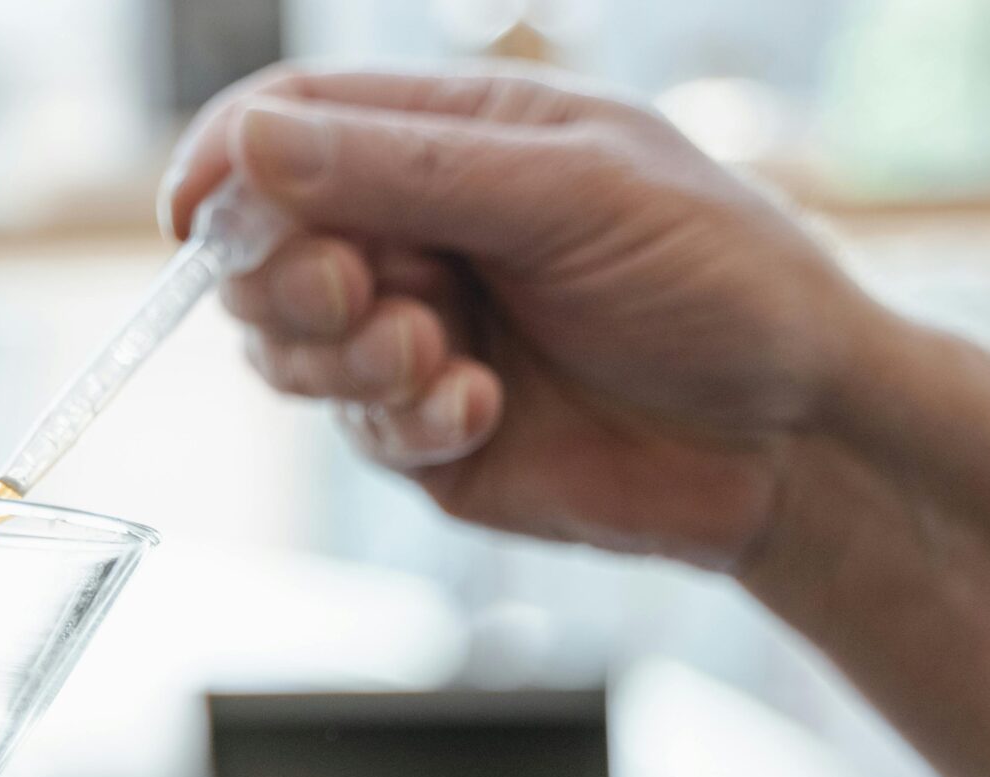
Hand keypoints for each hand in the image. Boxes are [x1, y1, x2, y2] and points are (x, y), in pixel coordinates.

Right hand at [162, 67, 889, 571]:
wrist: (795, 435)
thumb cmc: (717, 279)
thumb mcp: (571, 193)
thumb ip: (405, 172)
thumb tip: (250, 146)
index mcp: (449, 143)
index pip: (287, 126)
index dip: (225, 163)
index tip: (194, 213)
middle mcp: (418, 236)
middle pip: (264, 247)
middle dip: (288, 277)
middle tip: (362, 295)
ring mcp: (417, 340)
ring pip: (289, 350)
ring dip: (346, 357)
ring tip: (441, 360)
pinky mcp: (430, 438)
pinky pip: (357, 430)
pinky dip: (403, 421)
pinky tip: (481, 411)